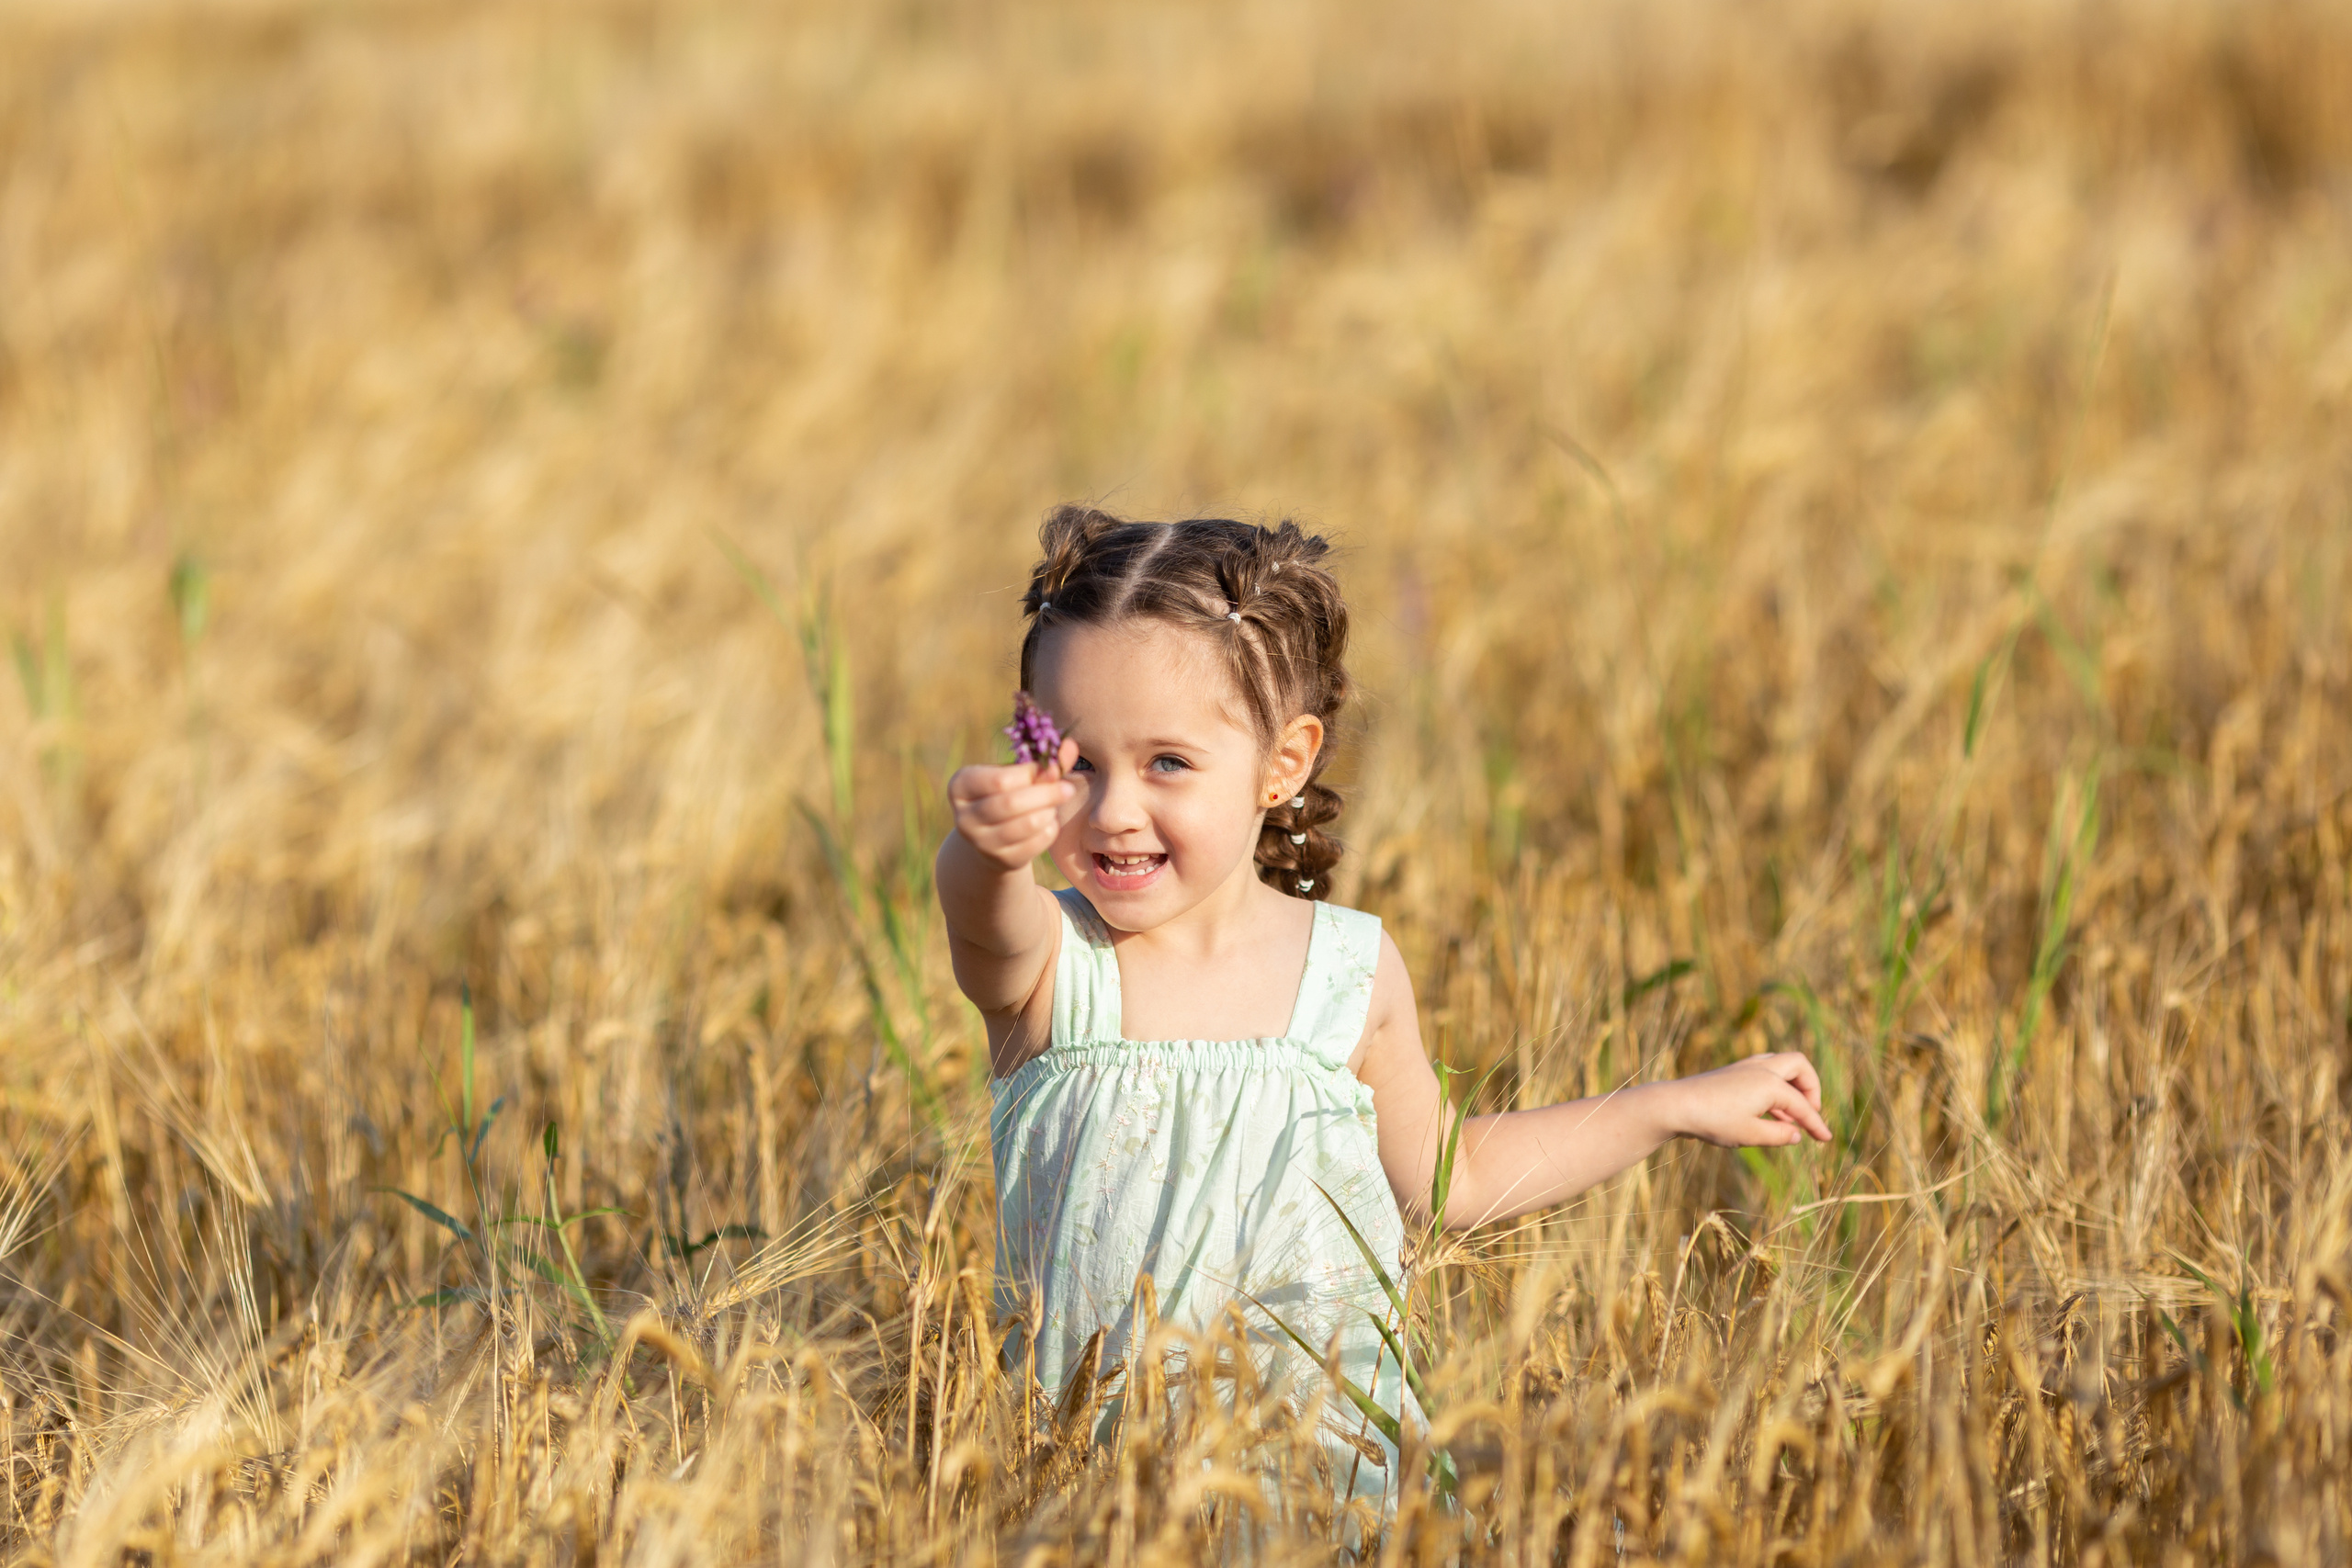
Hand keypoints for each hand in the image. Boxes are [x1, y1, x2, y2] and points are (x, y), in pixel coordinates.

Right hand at [946, 737, 1077, 872]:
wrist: (992, 835)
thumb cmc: (1005, 794)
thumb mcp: (1015, 774)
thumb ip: (1042, 761)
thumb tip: (1070, 746)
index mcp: (960, 786)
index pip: (999, 780)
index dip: (1030, 773)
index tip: (1051, 768)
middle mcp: (964, 817)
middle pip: (1011, 804)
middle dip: (1046, 794)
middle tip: (1068, 788)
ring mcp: (980, 843)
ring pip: (1026, 825)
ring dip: (1048, 812)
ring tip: (1055, 804)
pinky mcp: (1000, 860)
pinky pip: (1035, 844)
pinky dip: (1049, 830)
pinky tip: (1049, 821)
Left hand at [1664, 1052, 1832, 1147]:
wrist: (1675, 1105)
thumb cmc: (1713, 1121)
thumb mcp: (1749, 1135)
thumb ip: (1779, 1135)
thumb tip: (1797, 1134)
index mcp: (1770, 1083)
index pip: (1803, 1106)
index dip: (1816, 1124)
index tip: (1827, 1140)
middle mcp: (1761, 1069)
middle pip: (1799, 1065)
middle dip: (1811, 1087)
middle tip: (1809, 1112)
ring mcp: (1746, 1067)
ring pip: (1781, 1066)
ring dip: (1792, 1087)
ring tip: (1790, 1118)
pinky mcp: (1734, 1072)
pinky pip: (1766, 1073)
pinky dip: (1776, 1089)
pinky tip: (1772, 1114)